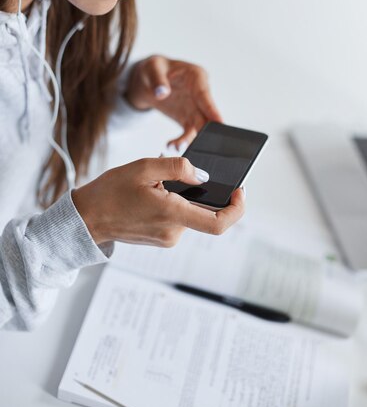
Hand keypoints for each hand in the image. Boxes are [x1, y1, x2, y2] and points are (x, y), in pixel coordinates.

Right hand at [72, 157, 244, 246]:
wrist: (86, 219)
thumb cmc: (110, 192)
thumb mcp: (144, 167)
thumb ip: (178, 168)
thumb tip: (202, 176)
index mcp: (172, 215)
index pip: (218, 223)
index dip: (236, 209)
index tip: (239, 191)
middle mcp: (173, 233)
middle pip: (204, 213)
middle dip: (201, 192)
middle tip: (185, 174)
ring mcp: (167, 238)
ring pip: (190, 214)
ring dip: (183, 197)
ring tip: (157, 183)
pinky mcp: (161, 238)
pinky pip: (178, 219)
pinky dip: (174, 204)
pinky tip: (153, 193)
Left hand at [125, 55, 222, 147]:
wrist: (149, 80)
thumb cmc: (154, 68)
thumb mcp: (152, 69)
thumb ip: (157, 80)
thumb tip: (161, 92)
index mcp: (197, 77)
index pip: (205, 96)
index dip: (213, 110)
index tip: (220, 123)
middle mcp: (200, 94)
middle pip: (207, 115)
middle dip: (205, 131)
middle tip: (200, 143)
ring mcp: (195, 108)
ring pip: (199, 127)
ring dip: (191, 139)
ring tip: (176, 146)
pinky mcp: (188, 118)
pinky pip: (189, 132)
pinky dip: (182, 140)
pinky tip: (172, 144)